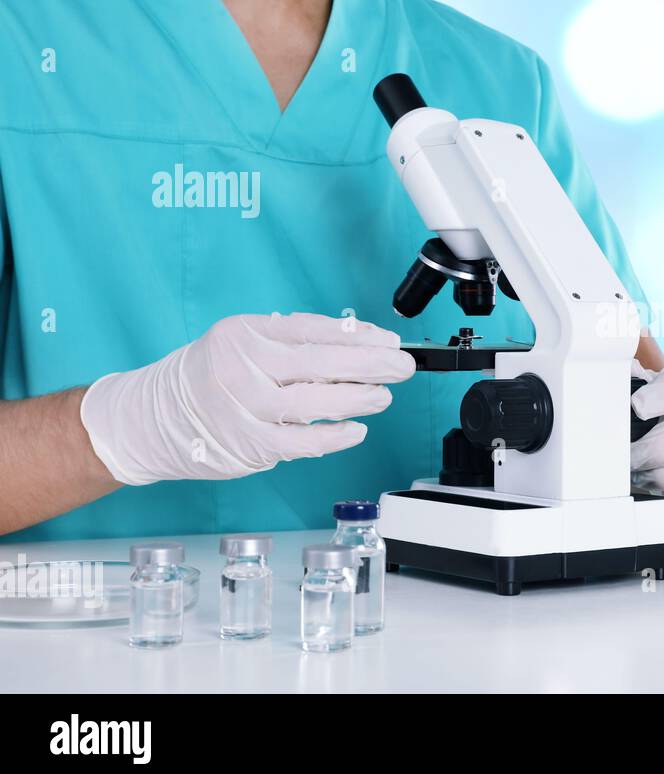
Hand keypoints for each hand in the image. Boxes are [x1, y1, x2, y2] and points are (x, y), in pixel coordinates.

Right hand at [80, 312, 414, 484]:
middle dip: (371, 364)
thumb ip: (293, 345)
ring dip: (357, 399)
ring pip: (313, 402)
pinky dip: (333, 437)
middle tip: (402, 367)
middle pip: (319, 362)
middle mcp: (241, 366)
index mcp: (244, 333)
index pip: (312, 329)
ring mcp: (242, 407)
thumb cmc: (210, 377)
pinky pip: (300, 442)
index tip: (390, 341)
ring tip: (383, 397)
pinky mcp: (246, 444)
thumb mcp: (243, 345)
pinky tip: (355, 430)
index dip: (358, 336)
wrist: (151, 419)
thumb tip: (359, 349)